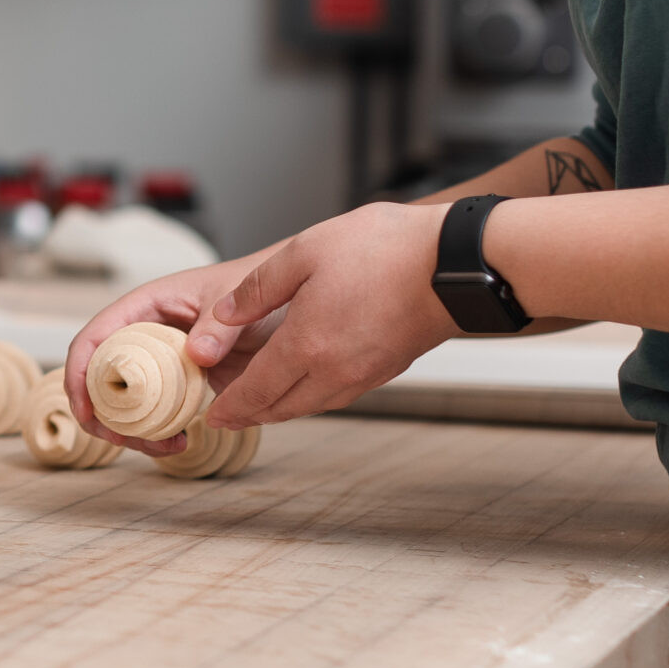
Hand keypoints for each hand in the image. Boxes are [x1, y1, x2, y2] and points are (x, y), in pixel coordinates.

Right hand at [64, 256, 280, 455]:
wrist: (287, 306)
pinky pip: (156, 413)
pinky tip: (182, 440)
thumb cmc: (258, 289)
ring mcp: (160, 362)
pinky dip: (159, 433)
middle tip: (125, 441)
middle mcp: (145, 335)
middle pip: (100, 378)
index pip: (94, 337)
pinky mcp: (180, 384)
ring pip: (126, 403)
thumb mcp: (238, 301)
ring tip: (168, 446)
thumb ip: (217, 326)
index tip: (86, 411)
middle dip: (104, 415)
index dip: (79, 374)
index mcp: (146, 306)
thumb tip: (196, 355)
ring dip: (134, 431)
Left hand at [184, 201, 458, 429]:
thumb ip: (256, 290)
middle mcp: (334, 371)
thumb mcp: (303, 253)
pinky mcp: (386, 369)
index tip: (213, 418)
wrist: (455, 263)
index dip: (231, 406)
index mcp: (306, 345)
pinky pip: (338, 395)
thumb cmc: (381, 250)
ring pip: (312, 404)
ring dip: (281, 409)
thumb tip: (219, 319)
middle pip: (282, 406)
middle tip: (227, 417)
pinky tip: (305, 385)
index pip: (256, 390)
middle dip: (251, 414)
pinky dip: (312, 398)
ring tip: (260, 405)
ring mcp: (364, 374)